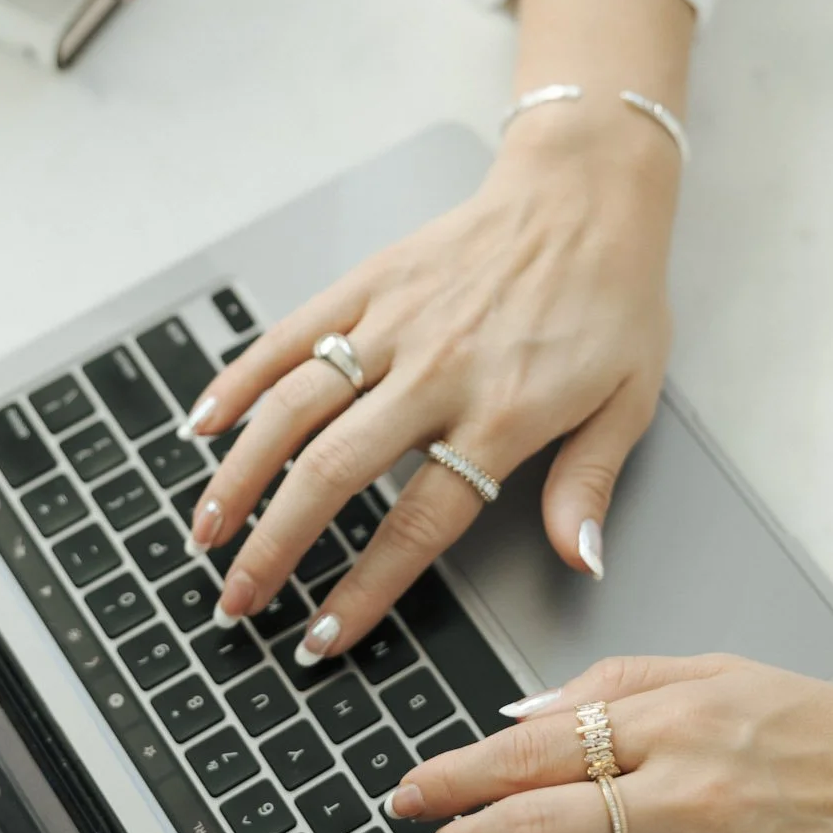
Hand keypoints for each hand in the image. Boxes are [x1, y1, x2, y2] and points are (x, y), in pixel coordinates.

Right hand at [182, 105, 677, 657]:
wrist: (585, 195)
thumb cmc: (611, 300)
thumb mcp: (629, 402)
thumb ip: (589, 485)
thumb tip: (579, 562)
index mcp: (502, 414)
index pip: (418, 521)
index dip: (365, 587)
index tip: (323, 637)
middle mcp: (435, 372)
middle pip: (334, 472)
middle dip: (275, 546)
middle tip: (238, 600)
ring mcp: (393, 324)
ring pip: (294, 408)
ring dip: (240, 475)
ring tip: (205, 532)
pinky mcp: (367, 284)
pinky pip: (290, 336)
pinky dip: (239, 380)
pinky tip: (203, 425)